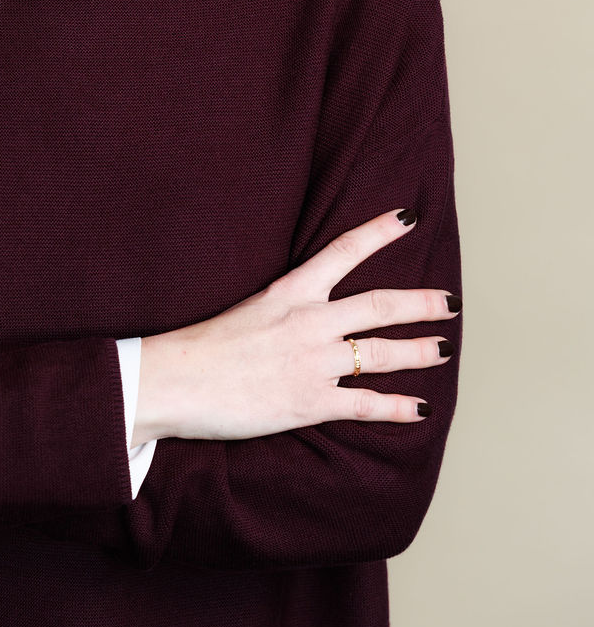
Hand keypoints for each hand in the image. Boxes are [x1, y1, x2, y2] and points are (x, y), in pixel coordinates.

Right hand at [133, 207, 460, 442]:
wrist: (176, 380)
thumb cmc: (201, 346)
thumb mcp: (247, 309)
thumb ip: (281, 309)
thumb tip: (303, 313)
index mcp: (290, 291)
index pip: (344, 251)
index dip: (379, 232)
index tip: (408, 218)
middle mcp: (309, 321)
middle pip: (380, 305)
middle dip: (420, 303)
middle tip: (449, 302)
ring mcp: (313, 361)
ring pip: (382, 352)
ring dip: (418, 350)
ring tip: (442, 348)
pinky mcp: (310, 401)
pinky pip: (366, 403)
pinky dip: (398, 407)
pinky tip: (420, 408)